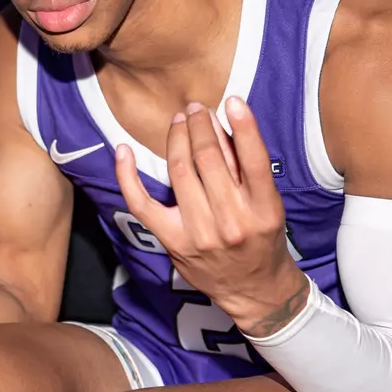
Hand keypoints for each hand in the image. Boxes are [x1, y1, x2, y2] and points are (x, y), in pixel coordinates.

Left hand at [114, 97, 303, 334]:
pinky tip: (124, 150)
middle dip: (201, 127)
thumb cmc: (261, 239)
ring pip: (180, 172)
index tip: (232, 101)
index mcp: (264, 209)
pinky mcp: (173, 241)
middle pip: (209, 160)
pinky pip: (142, 203)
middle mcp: (232, 221)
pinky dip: (128, 175)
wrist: (253, 290)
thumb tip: (221, 126)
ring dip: (177, 139)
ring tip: (180, 120)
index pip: (254, 160)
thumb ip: (246, 170)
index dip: (243, 126)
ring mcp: (200, 233)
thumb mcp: (268, 206)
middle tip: (197, 109)